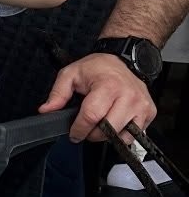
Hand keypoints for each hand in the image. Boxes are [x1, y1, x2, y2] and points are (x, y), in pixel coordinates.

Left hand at [39, 52, 157, 142]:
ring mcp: (142, 106)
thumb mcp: (71, 74)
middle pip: (107, 129)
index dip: (79, 129)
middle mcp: (128, 96)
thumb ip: (57, 94)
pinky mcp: (150, 112)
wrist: (123, 60)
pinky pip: (134, 134)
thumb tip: (46, 111)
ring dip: (107, 136)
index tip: (73, 133)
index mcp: (108, 86)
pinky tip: (114, 124)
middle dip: (92, 134)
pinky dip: (122, 135)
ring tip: (99, 125)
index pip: (91, 116)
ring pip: (122, 136)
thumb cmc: (97, 68)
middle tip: (85, 129)